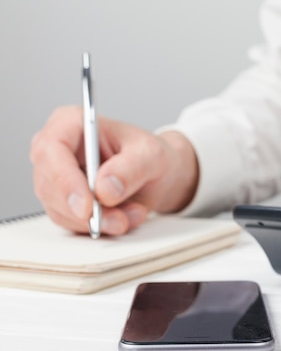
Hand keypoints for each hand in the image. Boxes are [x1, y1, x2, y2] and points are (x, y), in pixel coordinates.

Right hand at [30, 107, 198, 235]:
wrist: (161, 176)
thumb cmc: (151, 156)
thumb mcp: (152, 155)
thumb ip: (131, 168)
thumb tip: (105, 189)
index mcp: (71, 123)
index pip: (51, 150)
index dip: (65, 181)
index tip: (87, 206)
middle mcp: (57, 150)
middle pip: (50, 185)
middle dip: (86, 211)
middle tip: (118, 221)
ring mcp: (58, 179)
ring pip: (61, 210)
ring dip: (99, 221)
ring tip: (134, 214)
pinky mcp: (65, 203)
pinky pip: (72, 223)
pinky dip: (100, 227)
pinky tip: (125, 218)